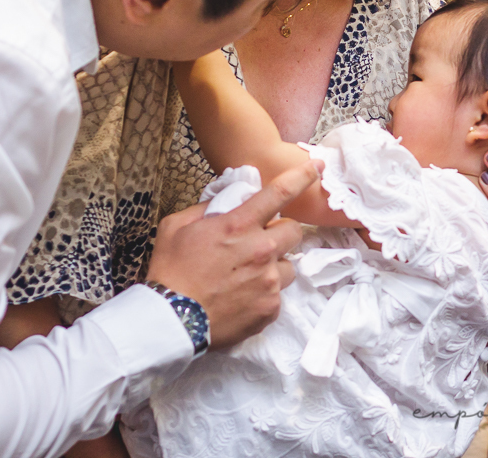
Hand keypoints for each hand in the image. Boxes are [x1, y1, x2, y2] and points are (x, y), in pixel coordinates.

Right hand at [146, 160, 319, 347]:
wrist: (169, 322)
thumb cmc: (170, 271)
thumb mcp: (177, 226)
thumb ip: (207, 207)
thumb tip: (230, 199)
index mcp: (239, 225)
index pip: (280, 192)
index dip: (303, 175)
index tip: (318, 165)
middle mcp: (261, 250)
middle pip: (294, 230)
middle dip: (280, 232)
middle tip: (259, 242)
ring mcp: (269, 281)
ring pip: (289, 265)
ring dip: (273, 266)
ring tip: (246, 276)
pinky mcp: (271, 308)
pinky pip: (278, 293)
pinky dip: (264, 293)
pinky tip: (241, 298)